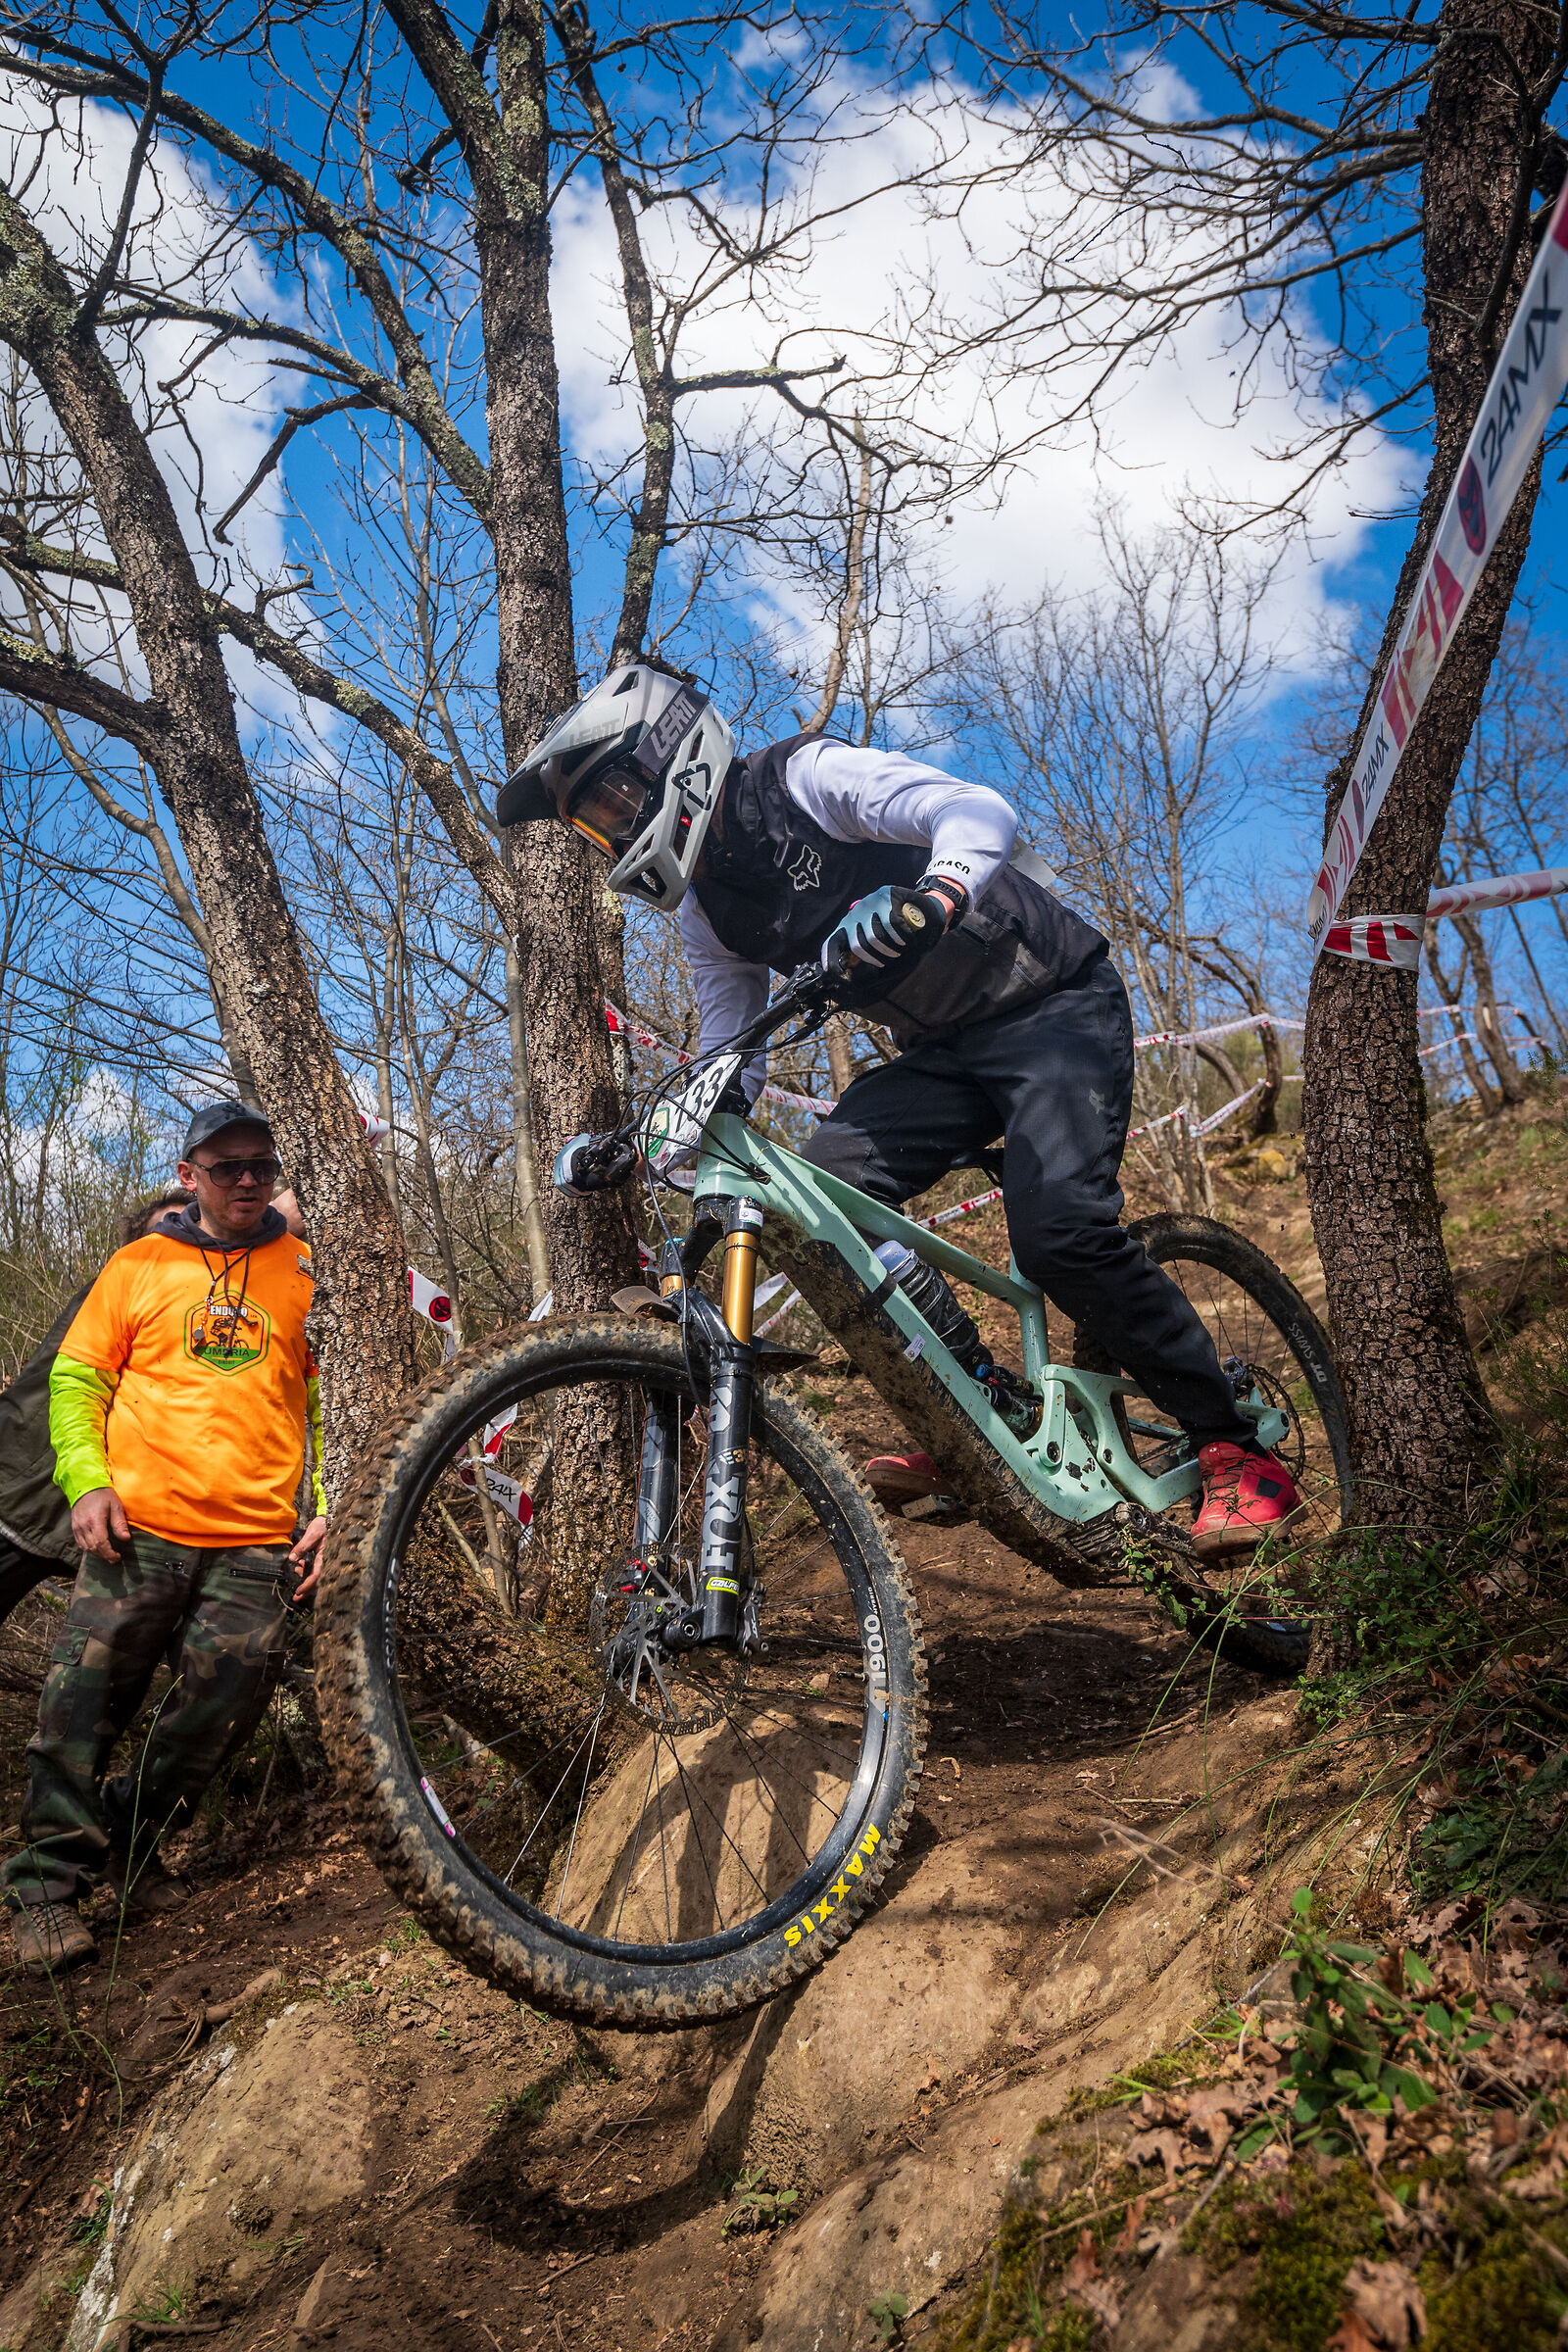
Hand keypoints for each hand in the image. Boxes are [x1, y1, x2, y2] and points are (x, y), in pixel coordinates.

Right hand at [72, 1486, 130, 1561]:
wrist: (85, 1486)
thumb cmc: (103, 1495)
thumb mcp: (116, 1506)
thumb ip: (119, 1523)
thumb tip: (126, 1538)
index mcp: (95, 1520)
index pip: (100, 1543)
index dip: (109, 1553)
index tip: (118, 1556)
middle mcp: (83, 1525)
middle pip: (93, 1548)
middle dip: (104, 1556)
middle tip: (115, 1558)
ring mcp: (77, 1527)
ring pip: (85, 1547)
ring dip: (97, 1553)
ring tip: (108, 1554)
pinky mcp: (74, 1527)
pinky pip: (80, 1543)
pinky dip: (89, 1548)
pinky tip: (97, 1548)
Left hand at [289, 1515, 326, 1601]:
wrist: (331, 1519)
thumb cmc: (323, 1526)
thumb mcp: (311, 1534)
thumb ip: (302, 1547)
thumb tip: (292, 1559)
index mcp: (325, 1557)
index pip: (316, 1576)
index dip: (306, 1585)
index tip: (298, 1591)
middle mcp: (326, 1561)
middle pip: (317, 1581)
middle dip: (306, 1590)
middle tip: (295, 1597)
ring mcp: (325, 1560)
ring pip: (316, 1577)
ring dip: (305, 1580)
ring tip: (295, 1575)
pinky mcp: (323, 1558)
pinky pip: (316, 1570)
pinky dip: (307, 1573)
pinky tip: (299, 1568)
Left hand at [820, 884, 951, 987]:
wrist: (925, 912)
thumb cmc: (900, 936)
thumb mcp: (882, 950)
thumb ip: (866, 962)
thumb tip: (851, 974)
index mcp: (849, 927)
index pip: (831, 944)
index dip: (830, 961)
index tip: (836, 976)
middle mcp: (855, 913)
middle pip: (857, 945)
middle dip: (877, 959)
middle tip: (891, 958)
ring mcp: (869, 902)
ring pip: (874, 936)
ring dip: (891, 949)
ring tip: (901, 948)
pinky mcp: (886, 895)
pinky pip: (891, 924)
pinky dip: (902, 937)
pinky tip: (907, 939)